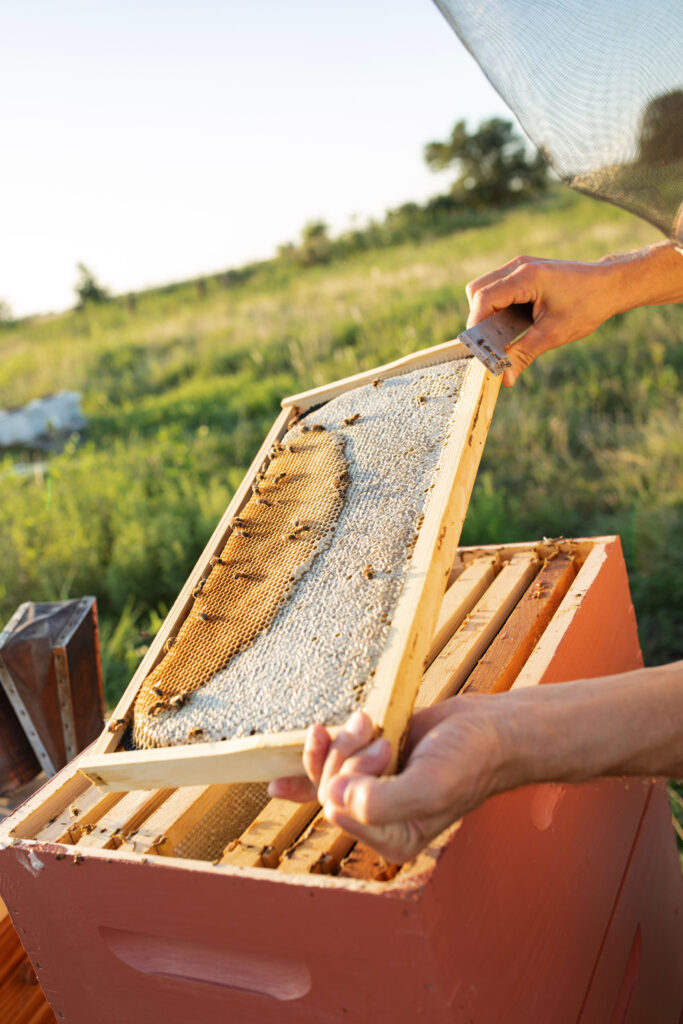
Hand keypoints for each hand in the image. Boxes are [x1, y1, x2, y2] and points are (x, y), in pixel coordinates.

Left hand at [268, 697, 504, 862]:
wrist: (489, 729)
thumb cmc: (469, 760)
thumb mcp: (431, 786)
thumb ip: (383, 802)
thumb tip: (332, 801)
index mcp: (394, 840)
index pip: (339, 812)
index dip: (350, 778)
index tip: (382, 753)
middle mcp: (378, 821)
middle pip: (329, 790)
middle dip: (348, 755)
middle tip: (380, 738)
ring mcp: (372, 790)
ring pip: (329, 771)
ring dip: (345, 740)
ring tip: (370, 722)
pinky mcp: (370, 764)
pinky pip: (330, 768)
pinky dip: (313, 761)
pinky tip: (276, 784)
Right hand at [466, 254, 622, 386]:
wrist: (612, 285)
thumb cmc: (587, 305)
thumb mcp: (554, 334)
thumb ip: (523, 354)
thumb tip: (504, 380)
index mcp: (525, 277)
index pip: (483, 298)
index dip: (476, 325)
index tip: (480, 349)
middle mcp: (519, 267)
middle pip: (477, 291)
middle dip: (479, 319)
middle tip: (492, 342)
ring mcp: (521, 267)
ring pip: (485, 289)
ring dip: (489, 313)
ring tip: (505, 334)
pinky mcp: (525, 273)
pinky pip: (499, 289)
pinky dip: (500, 308)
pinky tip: (515, 324)